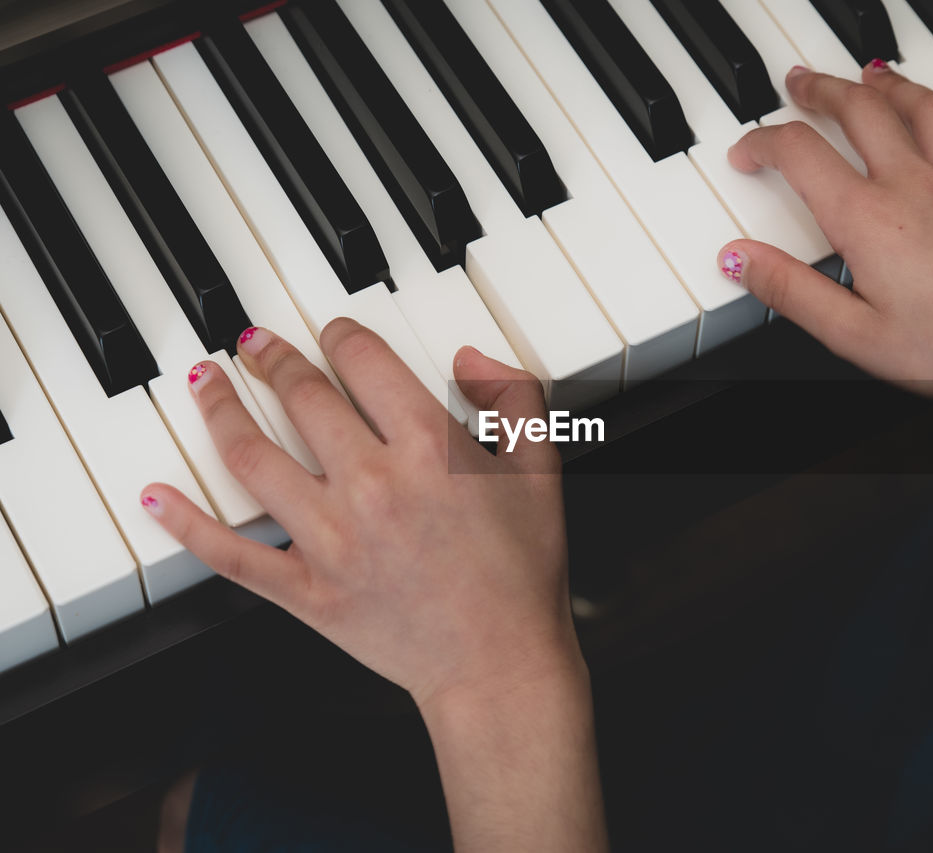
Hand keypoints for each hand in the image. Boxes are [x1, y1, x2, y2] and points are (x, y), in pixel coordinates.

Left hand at [140, 320, 574, 712]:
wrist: (500, 664)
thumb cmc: (522, 572)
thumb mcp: (541, 469)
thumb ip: (513, 397)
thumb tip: (468, 357)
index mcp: (428, 449)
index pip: (363, 362)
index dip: (341, 334)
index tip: (333, 332)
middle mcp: (370, 485)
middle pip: (301, 398)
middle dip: (273, 358)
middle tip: (256, 342)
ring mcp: (330, 539)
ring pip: (252, 457)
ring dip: (220, 409)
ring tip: (205, 382)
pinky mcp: (305, 590)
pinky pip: (229, 552)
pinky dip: (185, 522)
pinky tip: (159, 496)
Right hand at [722, 64, 932, 459]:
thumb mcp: (852, 334)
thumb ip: (790, 291)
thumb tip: (740, 259)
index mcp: (867, 218)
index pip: (800, 153)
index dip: (763, 143)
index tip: (746, 153)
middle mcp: (913, 186)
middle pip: (861, 110)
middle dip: (823, 89)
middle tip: (800, 82)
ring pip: (926, 110)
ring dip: (894, 86)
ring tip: (873, 75)